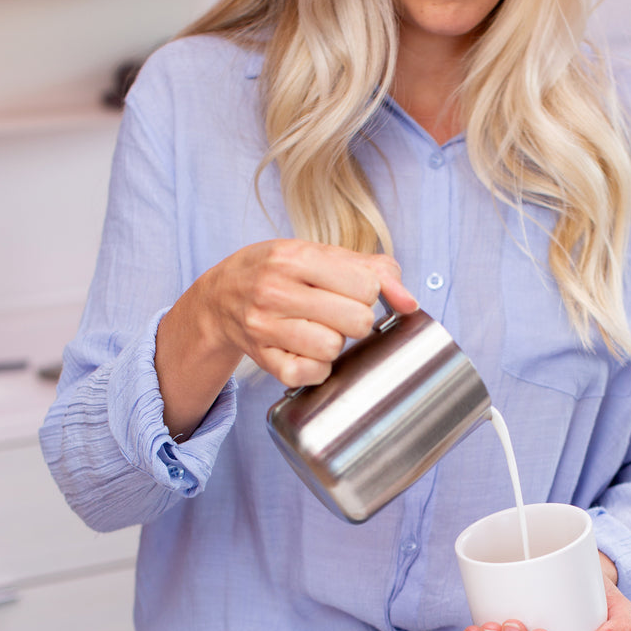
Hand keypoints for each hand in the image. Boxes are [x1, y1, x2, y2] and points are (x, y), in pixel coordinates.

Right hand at [193, 238, 417, 387]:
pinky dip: (317, 369)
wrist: (221, 295)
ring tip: (320, 331)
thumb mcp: (323, 255)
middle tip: (339, 315)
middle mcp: (275, 289)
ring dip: (335, 344)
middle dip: (356, 321)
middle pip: (356, 320)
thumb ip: (376, 270)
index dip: (368, 293)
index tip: (351, 292)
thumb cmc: (281, 272)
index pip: (366, 285)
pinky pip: (309, 374)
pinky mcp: (261, 357)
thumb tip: (410, 303)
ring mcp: (264, 325)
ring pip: (332, 348)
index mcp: (295, 256)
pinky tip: (308, 352)